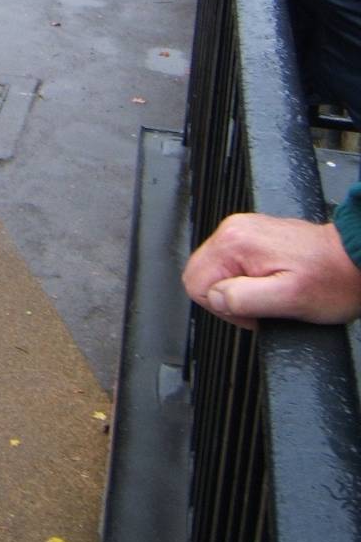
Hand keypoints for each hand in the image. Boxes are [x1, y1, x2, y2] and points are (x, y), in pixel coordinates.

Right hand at [183, 212, 360, 327]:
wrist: (356, 260)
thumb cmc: (331, 280)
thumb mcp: (288, 300)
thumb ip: (243, 299)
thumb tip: (215, 297)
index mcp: (235, 242)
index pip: (196, 282)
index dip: (222, 308)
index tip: (251, 312)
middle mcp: (233, 230)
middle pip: (201, 274)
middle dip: (227, 299)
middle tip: (260, 306)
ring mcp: (243, 231)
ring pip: (216, 271)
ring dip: (238, 291)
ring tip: (269, 295)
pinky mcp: (253, 236)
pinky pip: (231, 264)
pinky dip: (246, 280)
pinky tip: (270, 284)